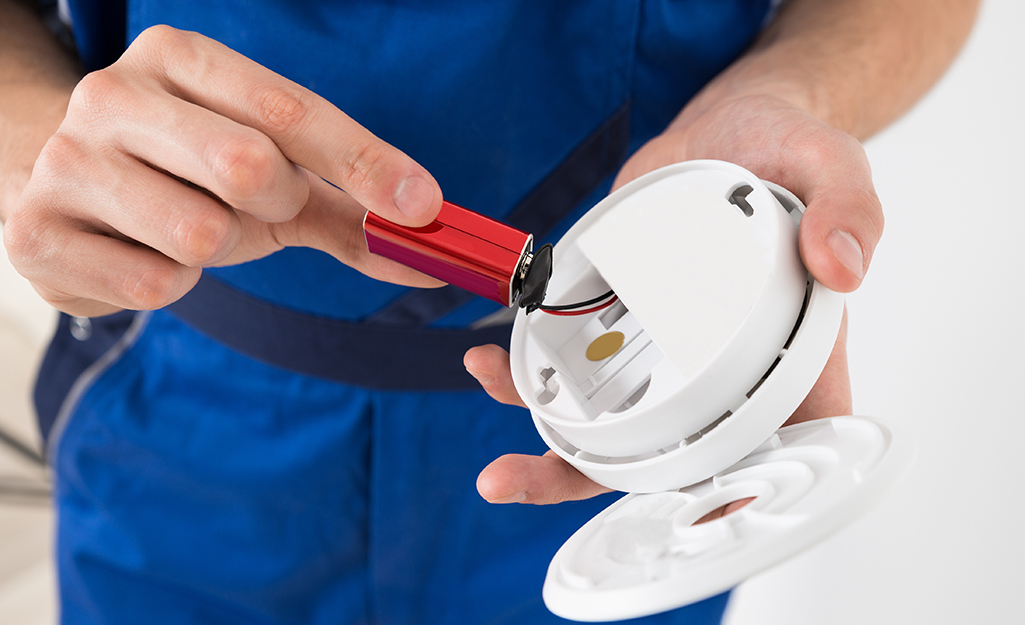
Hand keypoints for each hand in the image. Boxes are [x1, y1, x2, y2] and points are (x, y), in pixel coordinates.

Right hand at [3, 25, 443, 317]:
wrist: (66, 188)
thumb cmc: (188, 176)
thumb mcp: (274, 179)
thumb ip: (351, 212)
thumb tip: (432, 263)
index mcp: (180, 59)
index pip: (290, 108)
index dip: (366, 160)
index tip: (423, 205)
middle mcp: (115, 94)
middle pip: (250, 166)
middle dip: (275, 204)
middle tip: (252, 203)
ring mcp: (67, 161)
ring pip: (201, 235)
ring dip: (219, 250)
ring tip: (185, 227)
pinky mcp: (37, 233)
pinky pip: (156, 285)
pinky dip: (172, 284)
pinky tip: (144, 255)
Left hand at [466, 94, 875, 504]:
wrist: (729, 126)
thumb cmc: (785, 153)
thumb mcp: (829, 161)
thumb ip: (847, 203)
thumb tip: (841, 266)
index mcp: (783, 358)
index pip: (764, 453)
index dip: (720, 500)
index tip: (668, 520)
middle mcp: (715, 369)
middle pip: (658, 455)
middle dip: (586, 479)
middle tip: (516, 480)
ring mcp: (659, 347)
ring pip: (602, 414)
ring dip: (540, 427)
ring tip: (486, 396)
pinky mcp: (616, 315)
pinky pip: (572, 356)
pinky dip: (529, 364)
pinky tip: (489, 353)